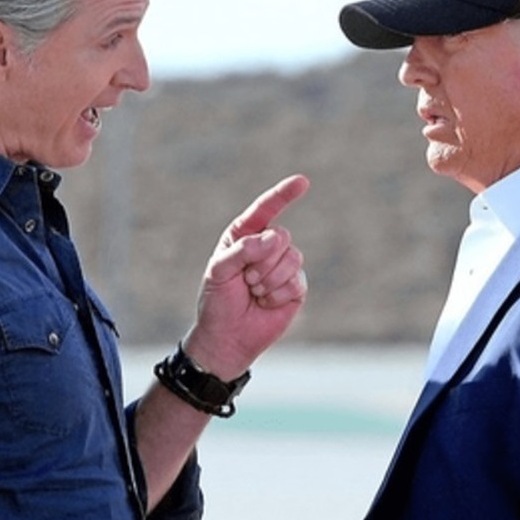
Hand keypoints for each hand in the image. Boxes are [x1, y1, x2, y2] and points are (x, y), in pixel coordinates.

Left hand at [184, 174, 309, 378]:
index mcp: (244, 236)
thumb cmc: (217, 301)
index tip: (302, 182)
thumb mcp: (218, 271)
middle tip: (246, 280)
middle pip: (280, 237)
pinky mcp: (296, 287)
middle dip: (262, 261)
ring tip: (254, 292)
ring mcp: (283, 266)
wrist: (228, 337)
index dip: (284, 195)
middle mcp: (266, 247)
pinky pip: (297, 280)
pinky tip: (266, 303)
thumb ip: (242, 250)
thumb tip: (273, 238)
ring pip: (292, 258)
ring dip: (269, 280)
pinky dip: (278, 294)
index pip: (266, 209)